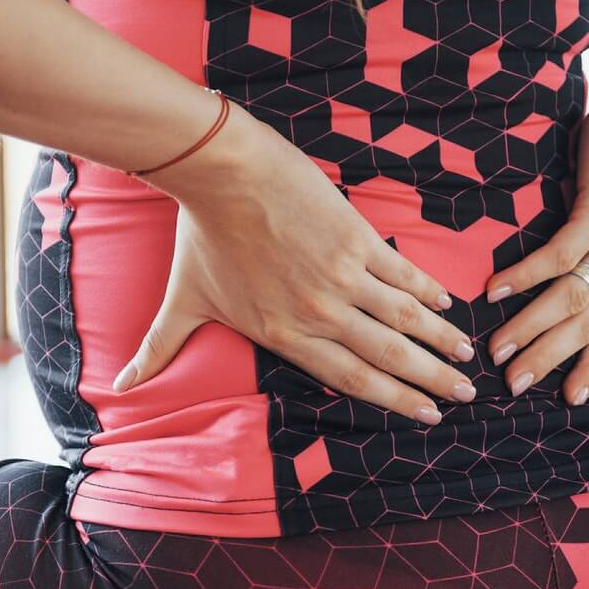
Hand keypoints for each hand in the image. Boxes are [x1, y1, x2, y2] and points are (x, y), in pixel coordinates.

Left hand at [115, 104, 477, 423]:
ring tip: (468, 355)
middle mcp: (320, 313)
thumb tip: (120, 387)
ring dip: (441, 340)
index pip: (351, 378)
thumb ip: (160, 350)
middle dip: (432, 380)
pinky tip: (449, 304)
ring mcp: (343, 276)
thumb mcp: (181, 302)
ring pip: (406, 320)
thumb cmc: (200, 237)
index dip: (394, 400)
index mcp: (286, 335)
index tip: (425, 415)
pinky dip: (428, 291)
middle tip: (465, 396)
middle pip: (389, 357)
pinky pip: (401, 274)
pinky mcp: (356, 239)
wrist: (222, 173)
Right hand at [483, 80, 588, 404]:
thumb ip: (585, 257)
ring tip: (497, 349)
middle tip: (513, 386)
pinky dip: (525, 275)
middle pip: (586, 327)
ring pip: (571, 298)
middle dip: (549, 361)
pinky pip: (558, 253)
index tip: (570, 402)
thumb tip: (547, 286)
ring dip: (532, 327)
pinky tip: (495, 289)